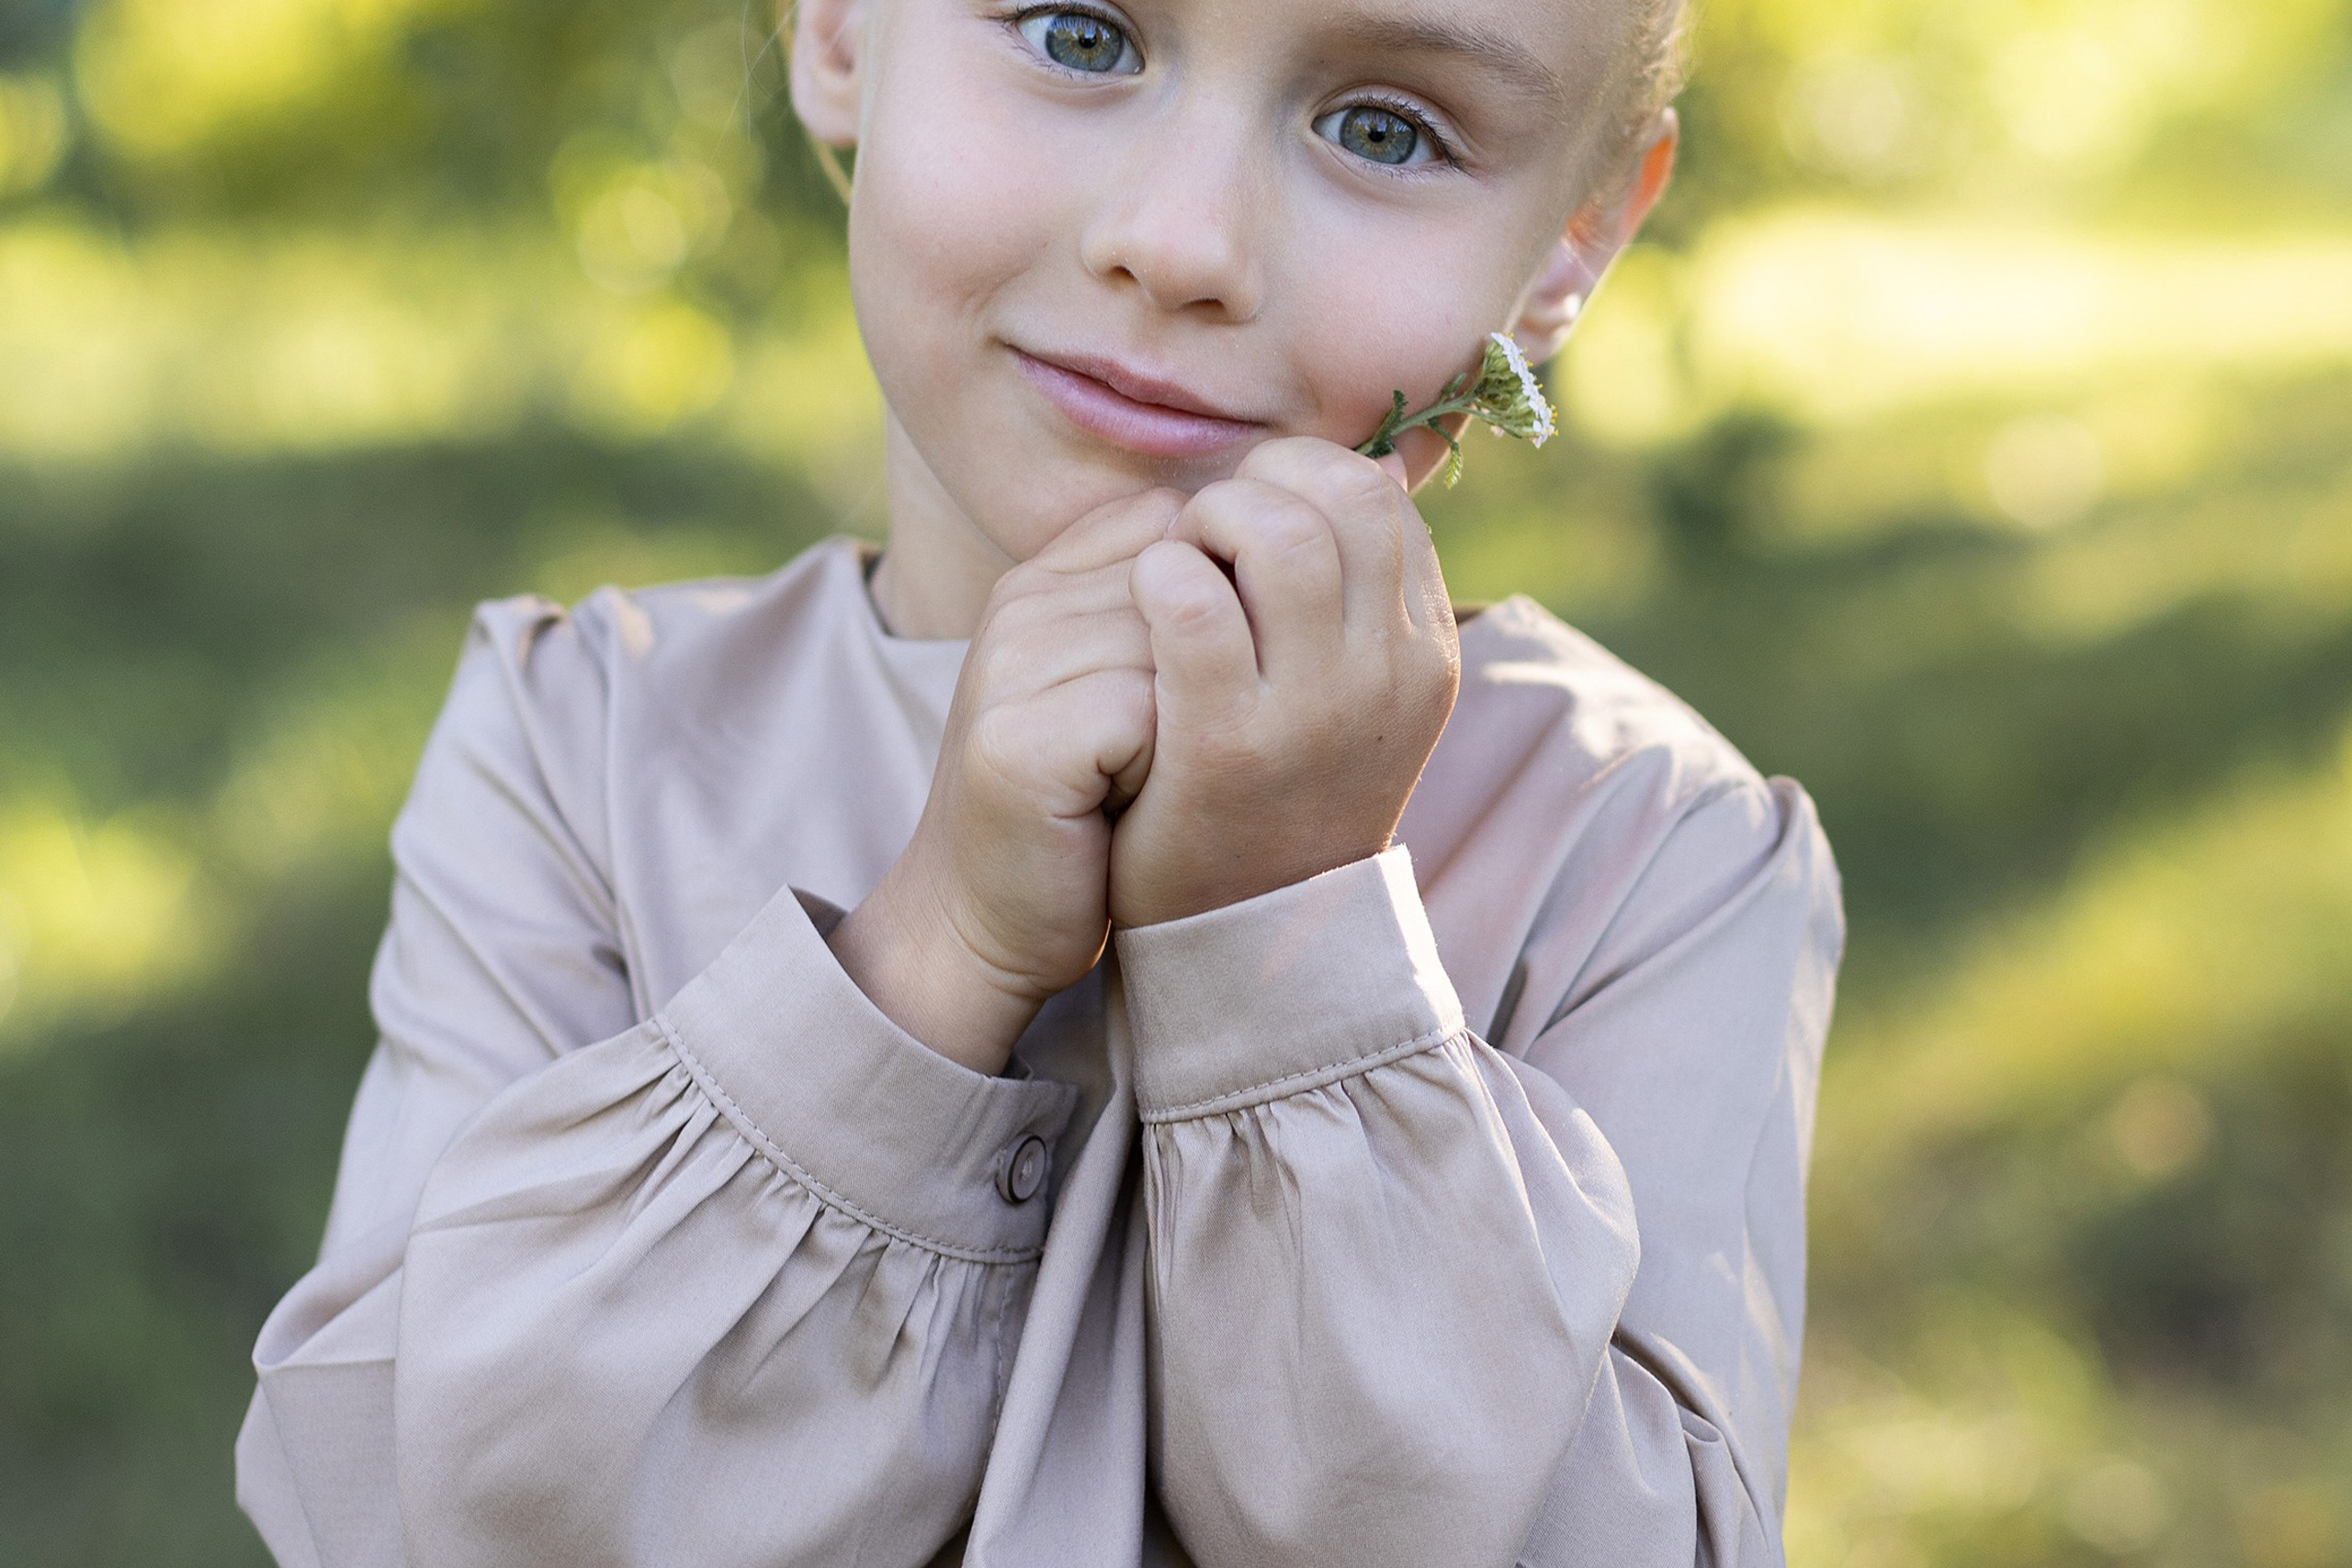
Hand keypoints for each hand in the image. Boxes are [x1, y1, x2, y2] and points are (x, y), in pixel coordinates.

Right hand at [829, 489, 1180, 1073]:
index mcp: (1047, 579)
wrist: (982, 923)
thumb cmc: (1079, 813)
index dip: (1219, 617)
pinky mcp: (1017, 737)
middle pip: (1192, 581)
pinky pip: (1147, 709)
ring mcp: (1012, 664)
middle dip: (1216, 675)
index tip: (1183, 700)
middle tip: (1162, 756)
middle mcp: (1021, 604)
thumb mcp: (1118, 693)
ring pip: (1180, 642)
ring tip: (1144, 780)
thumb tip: (1275, 553)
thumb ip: (1166, 614)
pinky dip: (1160, 767)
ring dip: (1193, 724)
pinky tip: (1125, 804)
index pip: (1177, 527)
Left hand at [1111, 438, 1459, 928]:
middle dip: (1258, 485)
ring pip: (1278, 534)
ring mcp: (1313, 715)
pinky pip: (1192, 604)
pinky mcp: (1226, 748)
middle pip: (1343, 496)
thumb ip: (1360, 589)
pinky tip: (1142, 600)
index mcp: (1423, 654)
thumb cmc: (1280, 792)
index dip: (1300, 478)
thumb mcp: (1355, 693)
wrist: (1241, 941)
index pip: (1379, 498)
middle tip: (1203, 533)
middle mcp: (1388, 678)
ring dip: (1207, 521)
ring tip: (1172, 566)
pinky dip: (1159, 576)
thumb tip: (1380, 462)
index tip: (1249, 515)